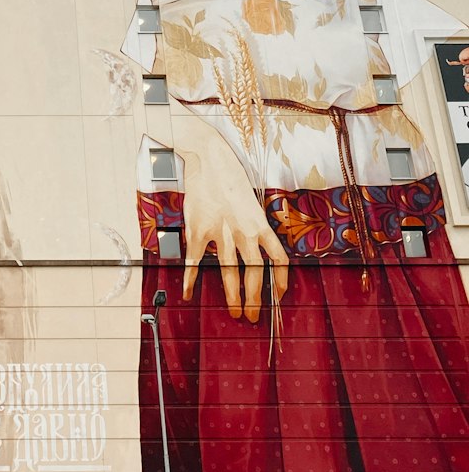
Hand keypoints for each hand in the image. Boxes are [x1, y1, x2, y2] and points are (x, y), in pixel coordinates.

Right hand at [181, 151, 288, 322]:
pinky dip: (191, 279)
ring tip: (235, 311)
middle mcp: (243, 231)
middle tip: (253, 315)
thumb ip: (252, 222)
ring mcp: (220, 232)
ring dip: (233, 296)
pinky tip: (188, 293)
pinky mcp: (198, 230)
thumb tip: (254, 243)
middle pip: (255, 274)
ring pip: (230, 273)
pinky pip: (195, 261)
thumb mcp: (249, 199)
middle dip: (256, 299)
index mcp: (259, 223)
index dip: (282, 281)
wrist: (208, 156)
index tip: (280, 294)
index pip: (278, 259)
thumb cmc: (229, 173)